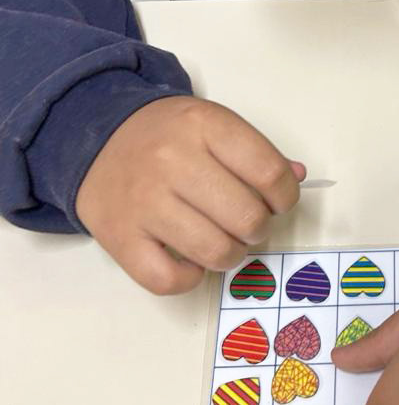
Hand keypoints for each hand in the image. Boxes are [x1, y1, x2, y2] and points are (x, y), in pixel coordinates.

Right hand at [76, 96, 304, 294]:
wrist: (95, 139)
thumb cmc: (165, 136)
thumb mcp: (212, 124)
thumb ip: (256, 151)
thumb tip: (296, 177)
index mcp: (204, 126)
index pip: (270, 173)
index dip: (286, 197)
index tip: (278, 202)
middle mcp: (173, 161)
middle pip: (247, 216)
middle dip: (259, 228)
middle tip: (248, 223)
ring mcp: (144, 202)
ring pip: (215, 251)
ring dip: (231, 255)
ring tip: (224, 242)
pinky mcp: (120, 237)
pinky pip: (169, 279)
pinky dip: (190, 278)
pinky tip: (191, 260)